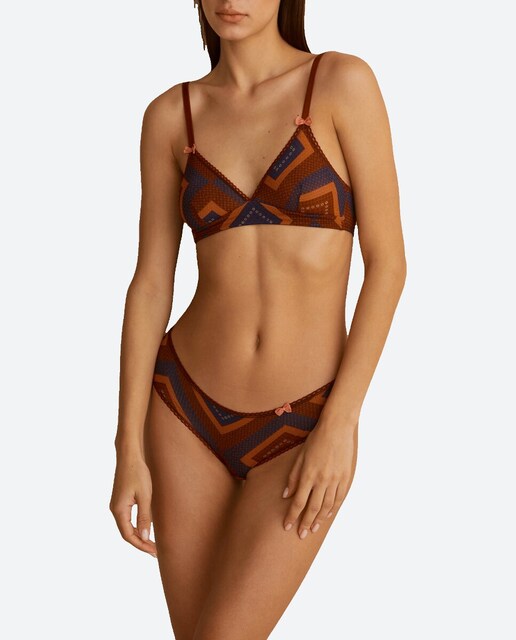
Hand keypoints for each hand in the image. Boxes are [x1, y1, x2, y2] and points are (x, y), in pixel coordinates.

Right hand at [109, 453, 156, 557]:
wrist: (129, 456)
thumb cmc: (137, 473)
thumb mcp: (144, 495)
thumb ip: (144, 516)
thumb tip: (144, 537)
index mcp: (119, 510)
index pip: (128, 535)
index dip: (141, 546)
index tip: (154, 552)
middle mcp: (115, 510)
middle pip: (126, 533)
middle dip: (140, 543)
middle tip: (156, 551)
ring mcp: (117, 505)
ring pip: (126, 527)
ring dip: (138, 536)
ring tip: (152, 544)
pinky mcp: (121, 501)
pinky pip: (127, 519)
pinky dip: (136, 527)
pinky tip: (145, 529)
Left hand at [282, 419, 357, 538]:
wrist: (337, 428)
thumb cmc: (316, 439)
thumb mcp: (300, 455)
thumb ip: (293, 476)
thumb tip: (286, 495)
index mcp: (308, 474)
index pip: (298, 502)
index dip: (292, 516)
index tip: (287, 526)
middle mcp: (322, 480)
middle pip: (312, 508)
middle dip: (305, 523)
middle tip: (301, 535)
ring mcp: (335, 480)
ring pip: (327, 506)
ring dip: (319, 519)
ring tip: (313, 529)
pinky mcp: (346, 477)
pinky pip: (339, 498)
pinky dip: (333, 509)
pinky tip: (328, 515)